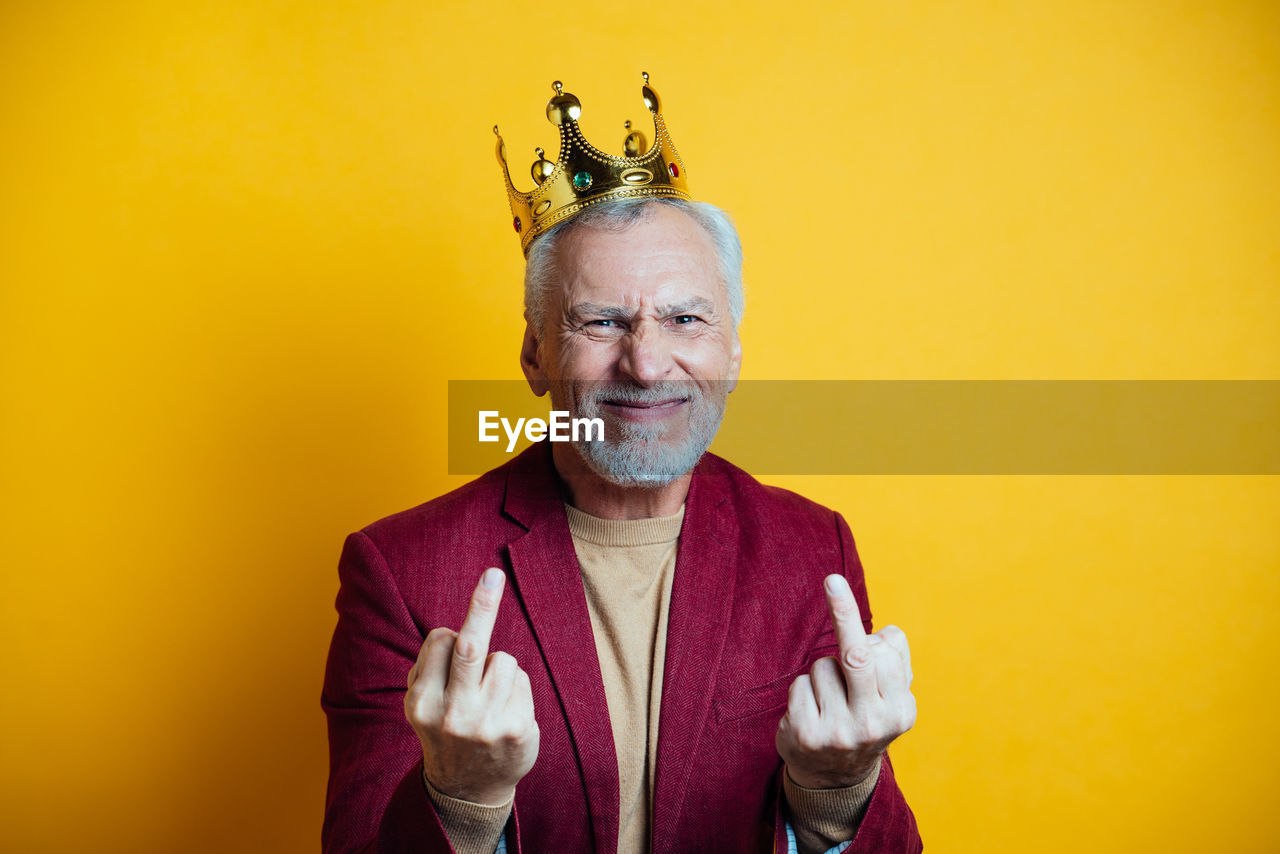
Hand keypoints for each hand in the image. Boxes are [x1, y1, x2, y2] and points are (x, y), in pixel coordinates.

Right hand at [404, 568, 538, 804]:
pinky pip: (521, 680)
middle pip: (469, 645)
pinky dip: (515, 688)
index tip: (454, 629)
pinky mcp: (517, 730)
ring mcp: (487, 724)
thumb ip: (429, 667)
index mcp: (422, 703)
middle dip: (481, 605)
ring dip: (499, 668)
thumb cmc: (446, 730)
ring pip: (503, 659)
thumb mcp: (422, 704)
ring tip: (490, 698)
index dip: (450, 636)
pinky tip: (505, 713)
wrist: (467, 790)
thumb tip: (453, 627)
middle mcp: (452, 714)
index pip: (441, 641)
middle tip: (493, 575)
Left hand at [776, 574, 915, 788]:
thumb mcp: (889, 698)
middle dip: (843, 613)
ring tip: (830, 700)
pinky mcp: (807, 735)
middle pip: (857, 656)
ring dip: (822, 673)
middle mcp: (874, 724)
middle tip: (831, 580)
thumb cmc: (862, 718)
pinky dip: (803, 690)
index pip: (888, 653)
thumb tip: (885, 635)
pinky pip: (801, 684)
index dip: (863, 625)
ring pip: (823, 666)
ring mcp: (839, 732)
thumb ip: (892, 661)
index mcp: (901, 711)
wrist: (835, 778)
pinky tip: (811, 711)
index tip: (836, 584)